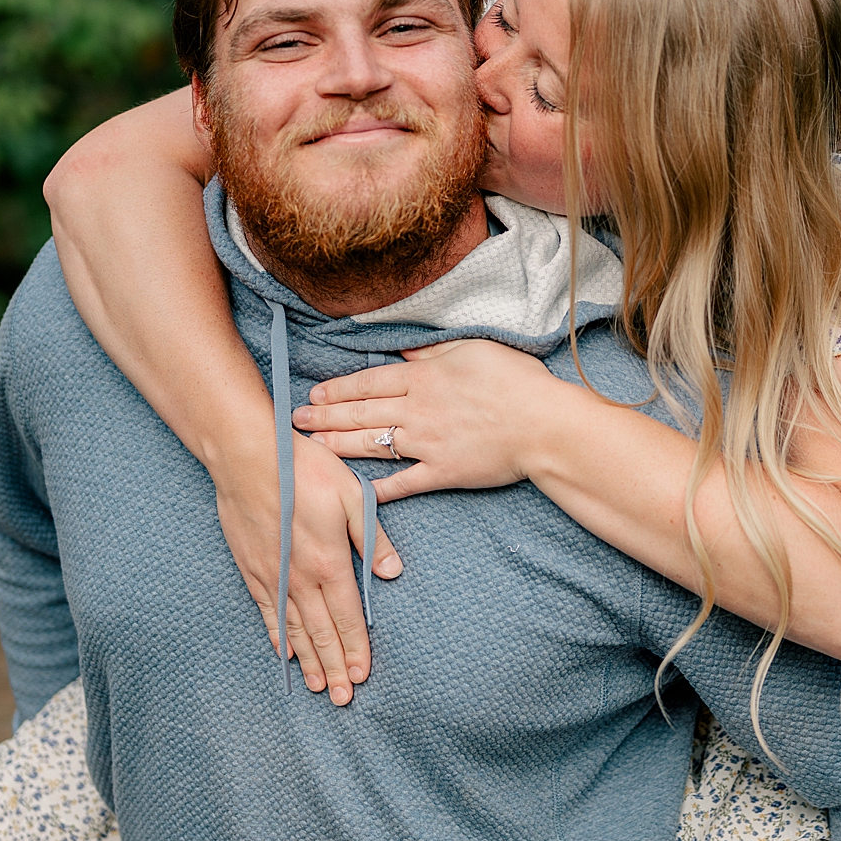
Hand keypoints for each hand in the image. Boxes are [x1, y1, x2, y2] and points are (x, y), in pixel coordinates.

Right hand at [212, 434, 401, 703]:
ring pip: (294, 630)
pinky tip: (285, 654)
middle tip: (344, 698)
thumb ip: (372, 538)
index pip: (348, 617)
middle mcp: (300, 578)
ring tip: (319, 687)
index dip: (357, 649)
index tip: (363, 676)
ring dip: (309, 661)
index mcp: (330, 562)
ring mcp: (273, 577)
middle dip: (335, 667)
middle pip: (322, 633)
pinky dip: (278, 637)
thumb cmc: (304, 469)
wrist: (247, 457)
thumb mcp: (352, 496)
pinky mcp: (253, 569)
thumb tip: (393, 572)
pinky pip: (268, 613)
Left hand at [294, 338, 558, 499]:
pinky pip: (403, 482)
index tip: (315, 392)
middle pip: (361, 412)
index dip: (339, 388)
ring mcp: (427, 443)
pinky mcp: (442, 472)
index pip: (369, 381)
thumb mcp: (473, 349)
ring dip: (339, 445)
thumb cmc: (517, 381)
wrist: (545, 424)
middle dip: (325, 416)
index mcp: (424, 378)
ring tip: (312, 448)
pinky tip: (356, 491)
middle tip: (296, 422)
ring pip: (372, 444)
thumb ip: (434, 353)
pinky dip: (379, 488)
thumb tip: (405, 354)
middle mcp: (417, 410)